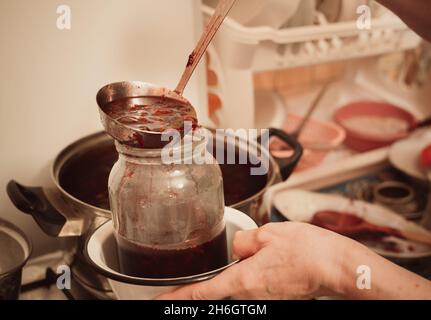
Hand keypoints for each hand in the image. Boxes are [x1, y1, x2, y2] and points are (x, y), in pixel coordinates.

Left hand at [157, 222, 346, 299]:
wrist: (335, 267)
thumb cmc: (306, 250)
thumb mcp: (269, 234)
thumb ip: (245, 242)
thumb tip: (238, 247)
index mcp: (243, 280)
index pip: (201, 294)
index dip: (177, 298)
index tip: (161, 300)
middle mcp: (251, 295)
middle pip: (217, 295)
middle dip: (200, 291)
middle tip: (182, 287)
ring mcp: (264, 299)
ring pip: (235, 291)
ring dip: (225, 283)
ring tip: (229, 268)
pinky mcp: (276, 297)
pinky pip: (250, 290)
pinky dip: (243, 280)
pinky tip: (252, 266)